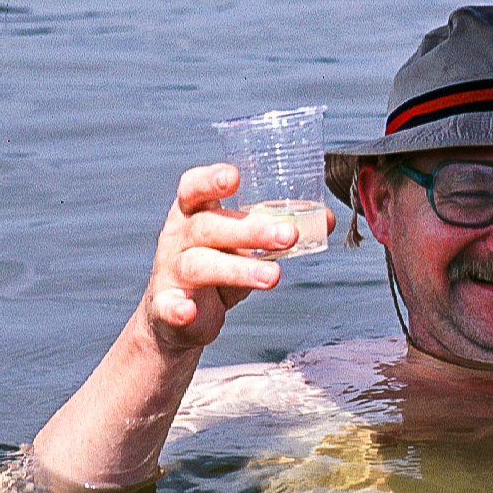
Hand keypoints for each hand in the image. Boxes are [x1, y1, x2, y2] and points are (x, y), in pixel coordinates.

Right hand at [138, 163, 332, 351]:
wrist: (180, 315)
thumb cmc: (217, 264)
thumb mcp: (247, 245)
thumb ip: (279, 230)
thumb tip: (326, 218)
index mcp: (194, 213)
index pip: (193, 188)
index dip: (210, 180)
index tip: (234, 177)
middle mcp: (178, 237)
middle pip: (208, 227)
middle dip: (250, 230)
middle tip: (288, 236)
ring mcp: (170, 271)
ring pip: (199, 265)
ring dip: (238, 270)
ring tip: (273, 276)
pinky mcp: (166, 305)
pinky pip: (169, 306)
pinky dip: (178, 309)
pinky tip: (190, 312)